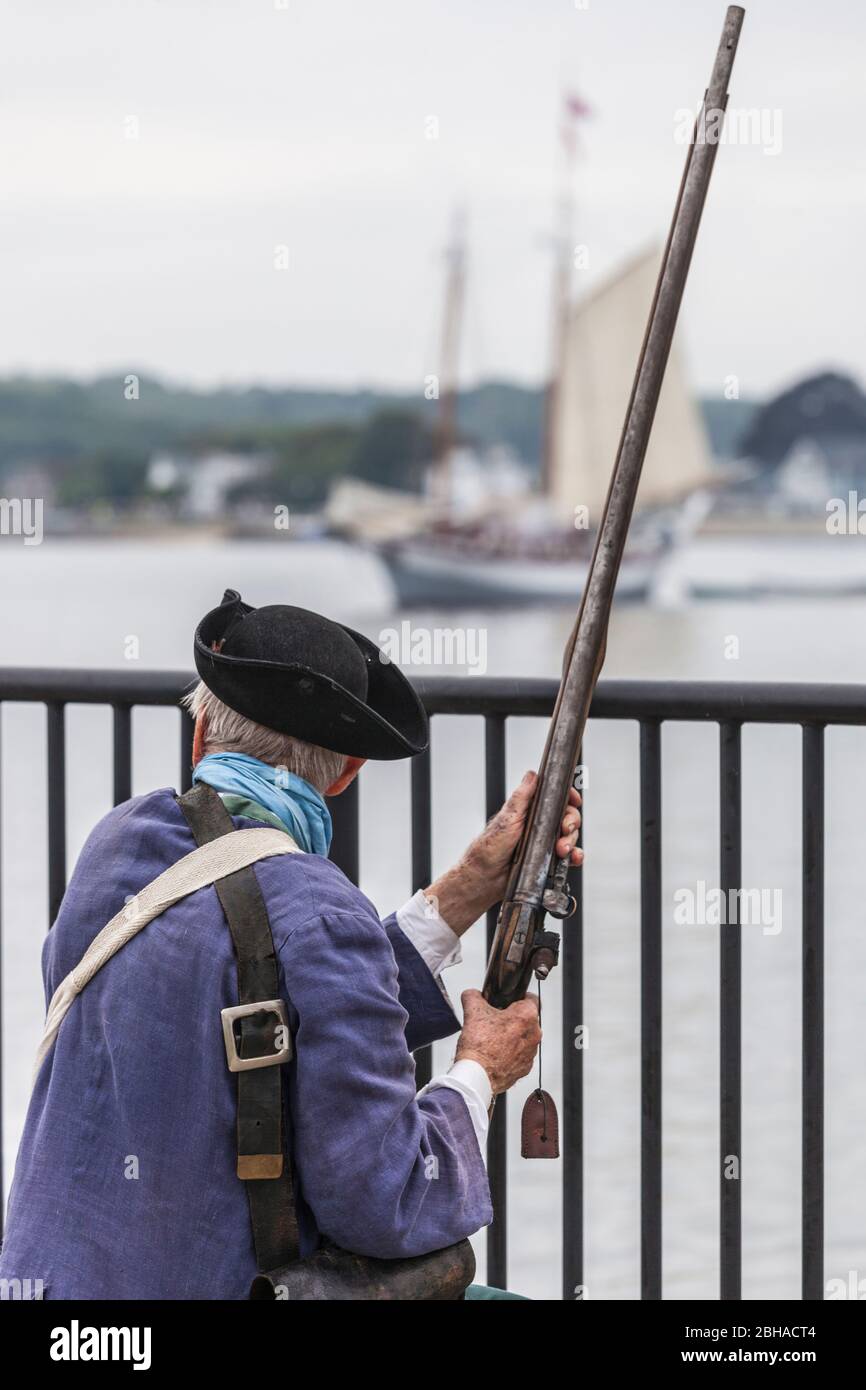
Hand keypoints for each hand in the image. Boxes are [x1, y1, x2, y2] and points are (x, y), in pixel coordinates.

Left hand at [423, 772, 582, 935]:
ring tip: (561, 850)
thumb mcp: (507, 818)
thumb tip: (532, 774)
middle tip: (565, 829)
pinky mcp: (548, 860)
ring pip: (570, 836)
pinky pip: (569, 857)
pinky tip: (572, 858)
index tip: (575, 799)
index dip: (568, 797)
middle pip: (567, 816)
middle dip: (571, 821)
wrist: (485, 878)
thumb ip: (521, 797)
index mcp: (530, 811)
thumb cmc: (490, 847)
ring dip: (571, 841)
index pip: (555, 799)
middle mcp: (539, 826)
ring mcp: (545, 843)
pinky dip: (575, 856)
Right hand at [455, 989, 540, 1095]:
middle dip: (511, 1019)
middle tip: (494, 1020)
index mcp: (526, 1016)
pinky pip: (519, 1056)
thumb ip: (473, 996)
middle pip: (526, 1020)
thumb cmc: (479, 1047)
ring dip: (511, 1037)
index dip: (518, 997)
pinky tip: (494, 1053)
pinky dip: (509, 1054)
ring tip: (492, 1039)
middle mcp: (533, 1035)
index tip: (510, 1001)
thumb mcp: (472, 1011)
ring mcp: (530, 1053)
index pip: (530, 998)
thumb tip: (472, 995)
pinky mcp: (524, 1068)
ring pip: (523, 1038)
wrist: (477, 1075)